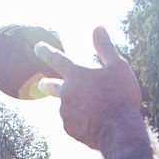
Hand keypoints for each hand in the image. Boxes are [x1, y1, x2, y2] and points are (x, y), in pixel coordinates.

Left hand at [35, 26, 143, 150]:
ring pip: (69, 106)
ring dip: (77, 106)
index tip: (38, 47)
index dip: (46, 51)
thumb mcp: (118, 67)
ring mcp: (66, 113)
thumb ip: (105, 47)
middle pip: (49, 86)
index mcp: (76, 75)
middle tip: (42, 84)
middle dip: (45, 84)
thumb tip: (98, 27)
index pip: (56, 58)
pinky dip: (83, 121)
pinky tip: (98, 124)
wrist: (119, 131)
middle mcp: (66, 93)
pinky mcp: (70, 129)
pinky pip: (75, 122)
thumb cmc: (121, 96)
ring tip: (99, 110)